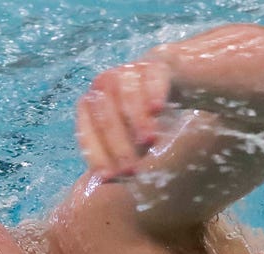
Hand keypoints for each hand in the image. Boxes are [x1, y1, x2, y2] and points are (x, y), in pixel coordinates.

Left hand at [76, 60, 170, 179]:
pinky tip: (158, 109)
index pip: (87, 130)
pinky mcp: (157, 61)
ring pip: (126, 96)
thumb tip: (108, 181)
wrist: (177, 76)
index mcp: (93, 103)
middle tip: (132, 170)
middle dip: (117, 146)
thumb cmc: (147, 112)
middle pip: (105, 117)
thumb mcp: (131, 136)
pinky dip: (153, 92)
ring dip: (135, 121)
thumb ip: (119, 153)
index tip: (108, 177)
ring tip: (147, 143)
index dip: (96, 154)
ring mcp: (129, 69)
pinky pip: (151, 76)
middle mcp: (105, 84)